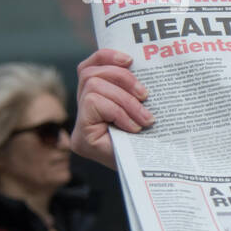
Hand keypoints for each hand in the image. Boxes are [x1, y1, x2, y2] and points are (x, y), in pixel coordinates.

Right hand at [72, 48, 154, 169]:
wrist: (152, 173)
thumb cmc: (151, 140)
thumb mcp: (142, 107)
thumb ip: (132, 88)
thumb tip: (142, 63)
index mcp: (94, 101)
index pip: (88, 68)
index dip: (106, 57)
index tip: (130, 59)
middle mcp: (82, 113)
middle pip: (90, 74)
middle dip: (121, 78)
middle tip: (145, 95)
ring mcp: (79, 126)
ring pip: (94, 87)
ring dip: (125, 100)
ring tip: (145, 118)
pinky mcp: (81, 136)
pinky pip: (95, 103)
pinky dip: (118, 111)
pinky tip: (134, 127)